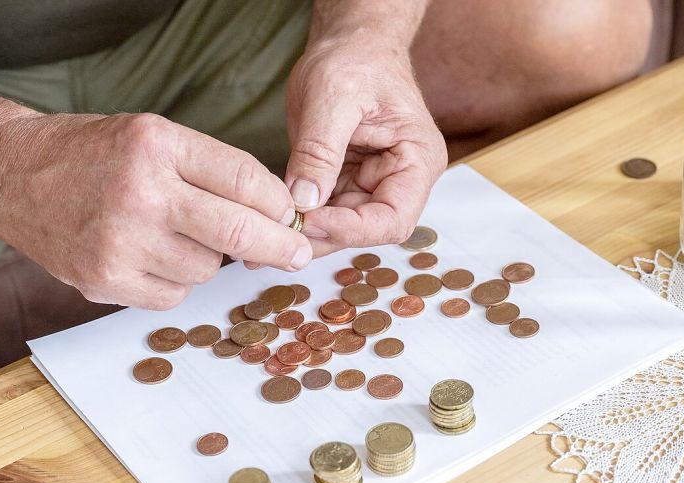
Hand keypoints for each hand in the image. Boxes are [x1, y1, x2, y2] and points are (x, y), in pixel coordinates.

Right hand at [0, 113, 312, 308]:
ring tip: (174, 235)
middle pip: (238, 233)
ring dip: (207, 258)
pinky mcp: (102, 280)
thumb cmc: (89, 153)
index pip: (246, 180)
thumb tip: (274, 212)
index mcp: (157, 145)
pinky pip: (172, 295)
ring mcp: (119, 242)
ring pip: (206, 270)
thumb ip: (210, 169)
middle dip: (281, 247)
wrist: (10, 174)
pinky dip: (174, 281)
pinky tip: (149, 256)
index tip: (294, 220)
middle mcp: (139, 193)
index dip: (281, 205)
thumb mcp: (151, 135)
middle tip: (298, 254)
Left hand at [284, 37, 446, 256]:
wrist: (349, 44)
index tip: (309, 220)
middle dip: (323, 235)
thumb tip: (305, 200)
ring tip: (265, 237)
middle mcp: (401, 180)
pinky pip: (323, 211)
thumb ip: (320, 150)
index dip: (352, 229)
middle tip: (277, 237)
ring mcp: (372, 183)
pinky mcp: (345, 182)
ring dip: (306, 232)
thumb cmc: (356, 58)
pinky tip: (270, 220)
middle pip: (365, 230)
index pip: (392, 219)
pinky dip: (299, 217)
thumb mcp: (333, 96)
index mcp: (417, 160)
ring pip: (340, 227)